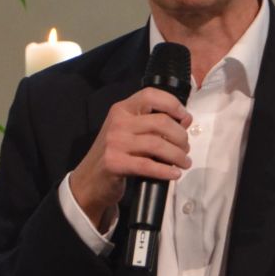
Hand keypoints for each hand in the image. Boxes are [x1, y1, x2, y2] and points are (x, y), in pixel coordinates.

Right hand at [68, 88, 191, 227]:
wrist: (89, 180)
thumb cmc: (116, 153)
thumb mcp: (130, 132)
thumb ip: (153, 124)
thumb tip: (185, 120)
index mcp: (122, 109)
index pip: (150, 95)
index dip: (172, 104)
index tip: (185, 118)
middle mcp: (118, 122)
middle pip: (161, 122)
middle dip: (180, 136)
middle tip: (186, 148)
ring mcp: (114, 142)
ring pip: (157, 144)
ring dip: (177, 155)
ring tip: (184, 162)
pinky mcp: (114, 163)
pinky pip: (148, 165)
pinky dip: (166, 170)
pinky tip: (174, 174)